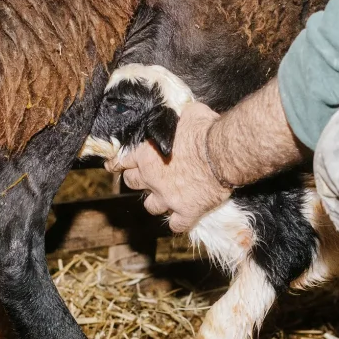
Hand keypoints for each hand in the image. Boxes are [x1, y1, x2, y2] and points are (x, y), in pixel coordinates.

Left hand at [107, 102, 231, 231]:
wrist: (224, 154)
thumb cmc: (205, 130)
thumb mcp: (188, 114)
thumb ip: (179, 118)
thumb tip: (183, 113)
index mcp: (147, 154)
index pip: (124, 161)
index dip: (119, 164)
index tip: (114, 167)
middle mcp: (152, 178)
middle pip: (132, 184)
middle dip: (137, 181)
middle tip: (146, 179)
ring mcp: (168, 197)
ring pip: (151, 207)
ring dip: (156, 202)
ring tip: (165, 198)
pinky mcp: (186, 212)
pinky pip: (176, 225)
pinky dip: (178, 222)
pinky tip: (182, 218)